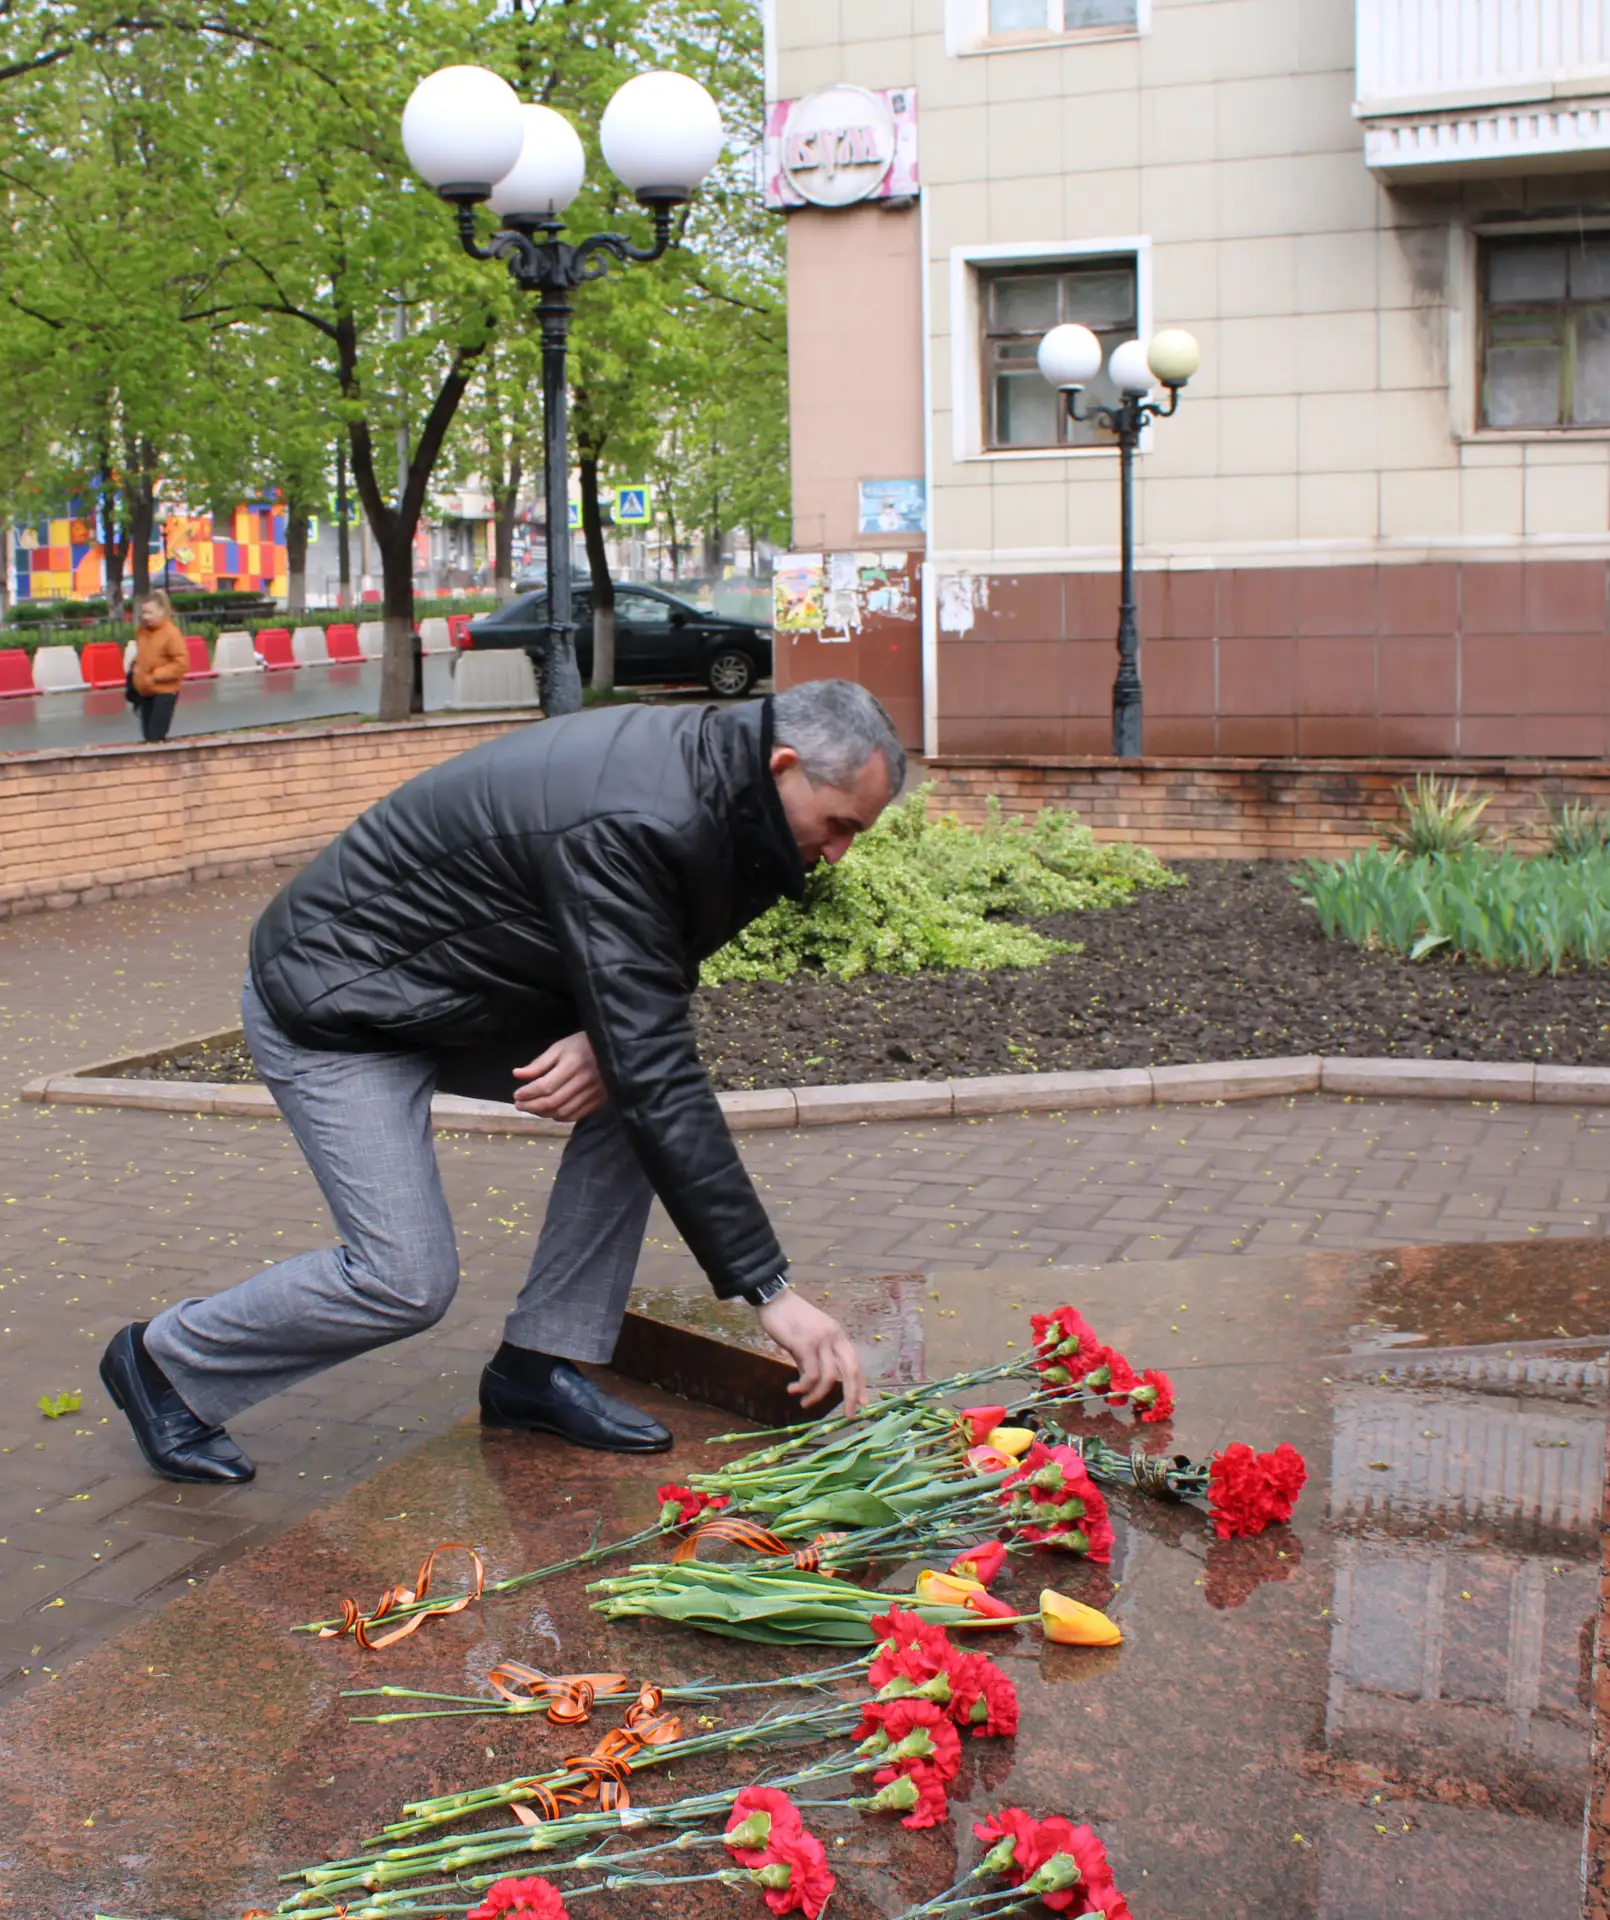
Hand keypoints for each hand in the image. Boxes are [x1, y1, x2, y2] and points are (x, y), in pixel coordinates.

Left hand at [512, 1032, 607, 1122]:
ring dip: (544, 1113)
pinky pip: (576, 1115)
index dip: (529, 1093)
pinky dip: (560, 1117)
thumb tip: (517, 1074)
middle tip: (519, 1105)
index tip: (516, 1095)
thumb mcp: (560, 1047)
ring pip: (563, 1111)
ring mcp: (593, 1093)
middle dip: (532, 1106)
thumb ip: (539, 1063)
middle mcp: (584, 1081)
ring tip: (532, 1108)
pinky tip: (550, 1112)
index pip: (546, 1085)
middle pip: (553, 1101)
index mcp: (572, 1064)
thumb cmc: (583, 1044)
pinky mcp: (599, 1100)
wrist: (612, 1049)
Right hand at [758, 1290, 866, 1413]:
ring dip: (818, 1396)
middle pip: (852, 1370)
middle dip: (852, 1395)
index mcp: (838, 1334)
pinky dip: (803, 1387)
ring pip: (830, 1377)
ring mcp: (820, 1340)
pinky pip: (810, 1374)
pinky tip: (793, 1389)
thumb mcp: (808, 1338)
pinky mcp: (804, 1343)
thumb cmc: (789, 1318)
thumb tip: (812, 1383)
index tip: (862, 1403)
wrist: (773, 1298)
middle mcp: (834, 1336)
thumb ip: (814, 1358)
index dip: (860, 1384)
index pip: (855, 1362)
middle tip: (849, 1415)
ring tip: (805, 1403)